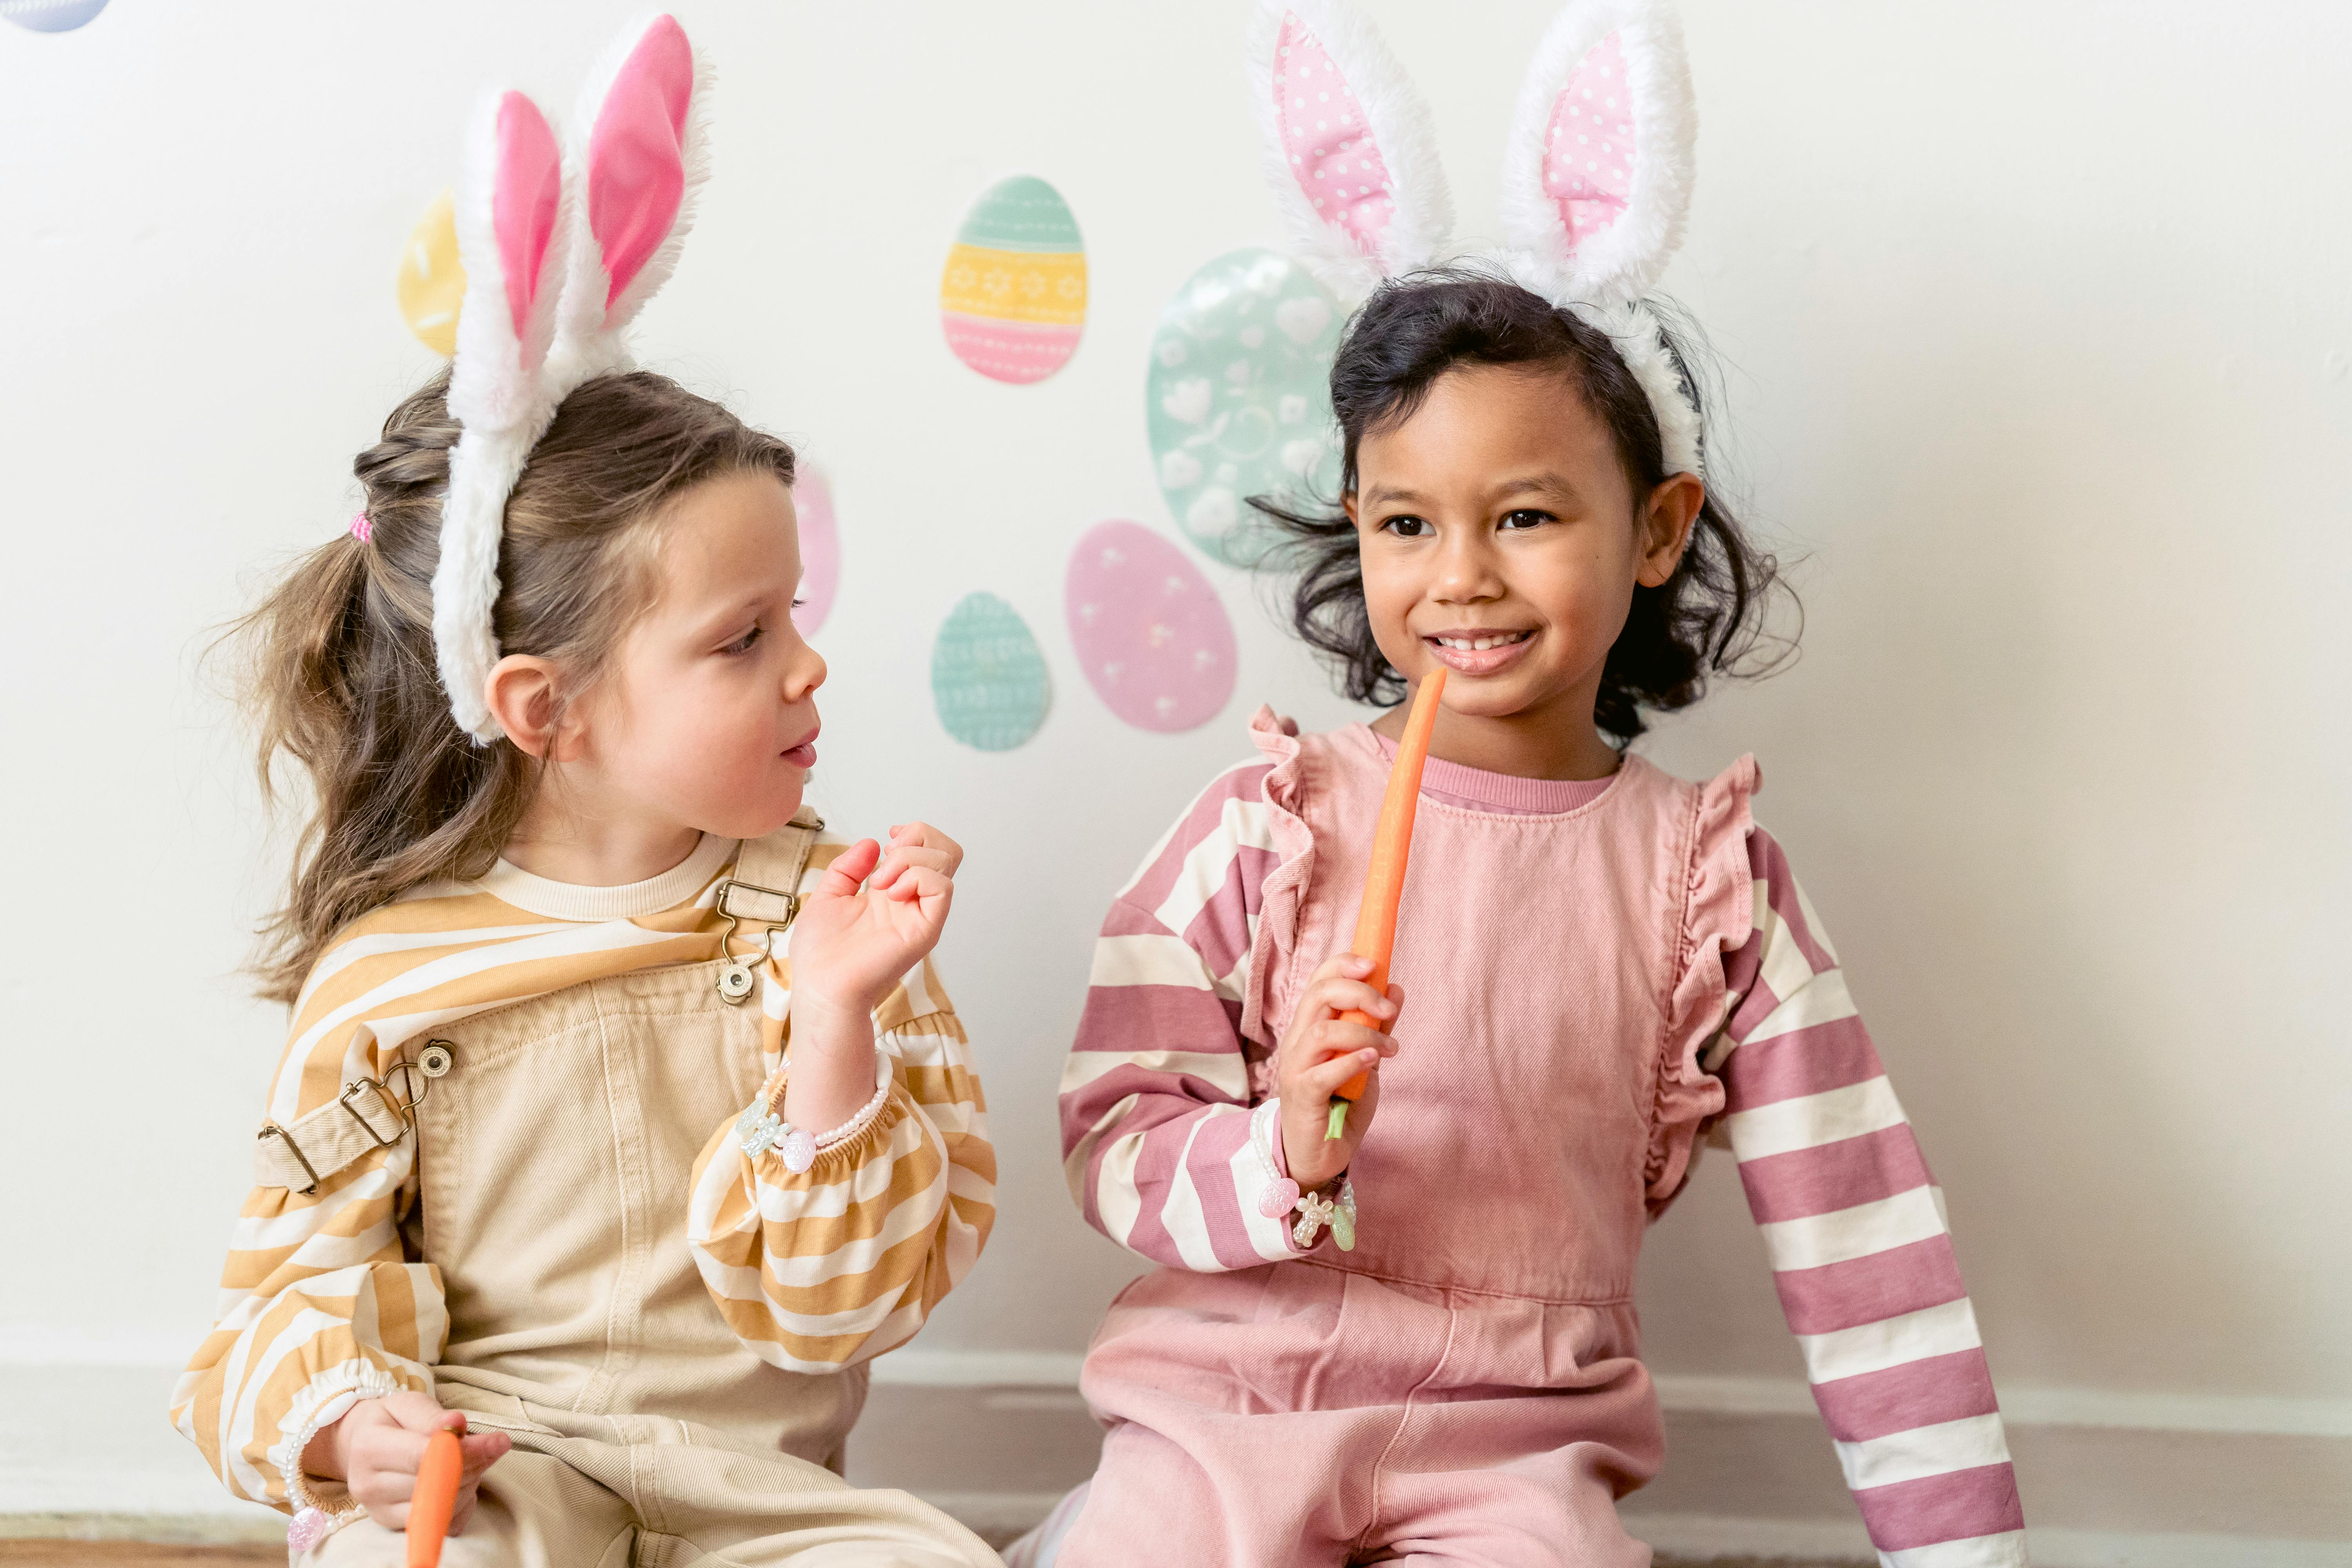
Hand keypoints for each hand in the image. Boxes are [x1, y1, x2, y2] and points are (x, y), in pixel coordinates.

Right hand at [303, 1392, 509, 1531]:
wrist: (363, 1444)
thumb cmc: (392, 1421)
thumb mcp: (409, 1404)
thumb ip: (432, 1415)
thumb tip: (457, 1423)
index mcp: (369, 1448)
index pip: (423, 1456)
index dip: (465, 1451)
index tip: (498, 1441)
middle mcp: (369, 1486)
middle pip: (436, 1484)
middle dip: (473, 1464)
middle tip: (488, 1445)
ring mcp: (380, 1512)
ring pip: (443, 1508)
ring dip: (469, 1483)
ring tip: (467, 1461)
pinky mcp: (396, 1528)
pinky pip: (444, 1526)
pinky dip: (462, 1505)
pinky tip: (459, 1483)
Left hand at [787, 822, 958, 1018]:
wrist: (820, 986)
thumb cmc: (820, 952)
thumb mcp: (828, 896)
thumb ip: (849, 868)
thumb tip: (871, 843)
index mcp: (894, 893)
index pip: (928, 851)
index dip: (914, 833)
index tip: (887, 839)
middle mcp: (912, 902)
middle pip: (946, 851)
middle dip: (918, 836)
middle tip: (888, 854)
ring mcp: (920, 915)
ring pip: (945, 862)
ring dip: (909, 857)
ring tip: (879, 882)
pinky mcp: (924, 930)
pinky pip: (942, 889)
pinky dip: (916, 877)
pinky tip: (889, 893)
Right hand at [1275, 952, 1402, 1188]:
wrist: (1320, 1155)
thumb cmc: (1340, 1105)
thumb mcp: (1366, 1061)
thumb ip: (1376, 1028)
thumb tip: (1396, 989)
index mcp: (1309, 1027)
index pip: (1318, 981)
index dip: (1344, 965)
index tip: (1374, 966)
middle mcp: (1296, 1041)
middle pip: (1319, 995)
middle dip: (1360, 993)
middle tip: (1389, 1011)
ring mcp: (1295, 1068)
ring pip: (1322, 1030)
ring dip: (1364, 1033)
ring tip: (1388, 1049)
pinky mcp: (1302, 1096)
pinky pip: (1324, 1072)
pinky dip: (1353, 1061)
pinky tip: (1373, 1061)